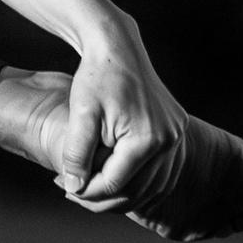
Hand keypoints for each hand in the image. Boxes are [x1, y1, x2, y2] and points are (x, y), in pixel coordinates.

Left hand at [63, 25, 189, 221]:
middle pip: (136, 189)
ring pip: (151, 184)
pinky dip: (138, 180)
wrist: (117, 46)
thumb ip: (76, 155)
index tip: (66, 189)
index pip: (115, 183)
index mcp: (147, 139)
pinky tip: (113, 179)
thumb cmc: (96, 77)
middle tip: (74, 192)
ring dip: (121, 192)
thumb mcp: (80, 116)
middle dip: (103, 196)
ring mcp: (176, 136)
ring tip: (90, 188)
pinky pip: (158, 169)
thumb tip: (74, 188)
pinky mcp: (174, 131)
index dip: (88, 191)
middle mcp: (168, 141)